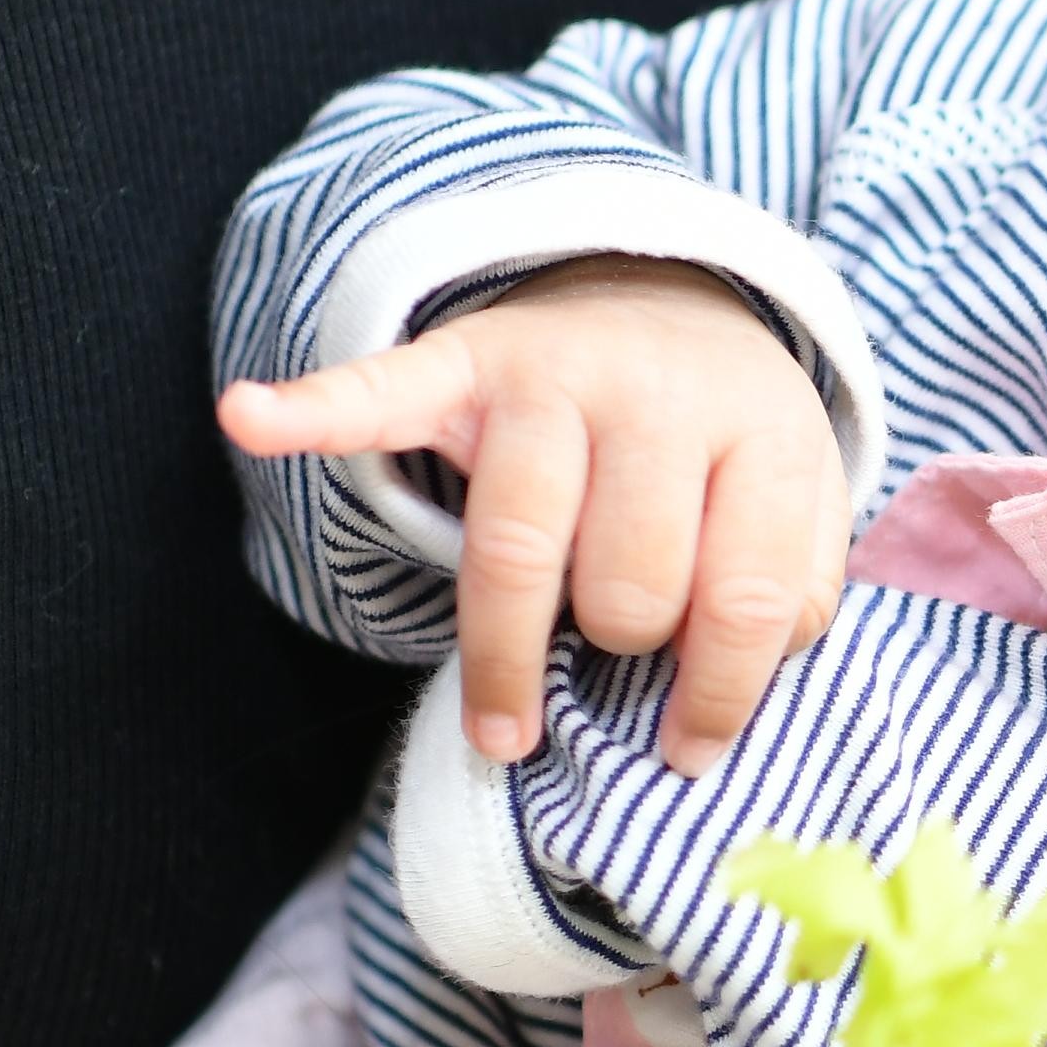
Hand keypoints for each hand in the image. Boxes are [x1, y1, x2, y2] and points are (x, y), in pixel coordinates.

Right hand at [225, 258, 847, 774]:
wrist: (666, 292)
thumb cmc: (725, 442)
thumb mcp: (796, 507)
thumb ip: (788, 599)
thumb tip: (710, 711)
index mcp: (763, 431)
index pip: (745, 596)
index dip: (718, 696)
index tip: (684, 754)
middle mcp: (659, 391)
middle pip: (627, 584)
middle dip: (623, 640)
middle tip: (616, 646)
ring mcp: (554, 371)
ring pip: (520, 550)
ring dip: (510, 649)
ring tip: (505, 725)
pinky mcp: (465, 360)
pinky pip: (380, 390)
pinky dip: (309, 408)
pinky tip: (250, 416)